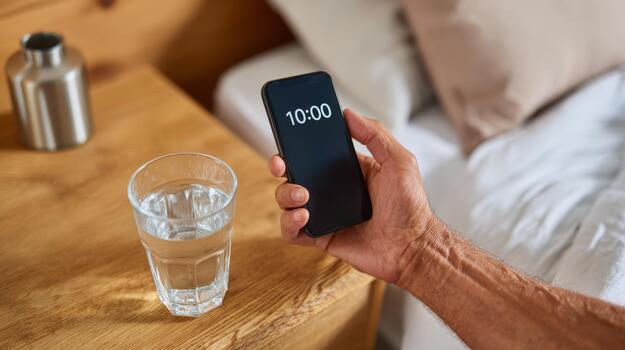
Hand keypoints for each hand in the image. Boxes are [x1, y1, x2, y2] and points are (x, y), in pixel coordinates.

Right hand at [269, 109, 435, 282]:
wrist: (411, 247)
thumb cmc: (410, 205)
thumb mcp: (399, 161)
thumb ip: (375, 134)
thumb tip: (347, 113)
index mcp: (348, 170)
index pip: (314, 154)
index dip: (298, 146)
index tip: (289, 138)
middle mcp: (332, 190)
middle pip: (293, 175)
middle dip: (280, 167)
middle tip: (281, 166)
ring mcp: (324, 214)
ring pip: (287, 202)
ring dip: (285, 195)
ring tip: (302, 196)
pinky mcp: (320, 237)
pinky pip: (292, 232)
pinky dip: (289, 223)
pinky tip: (304, 216)